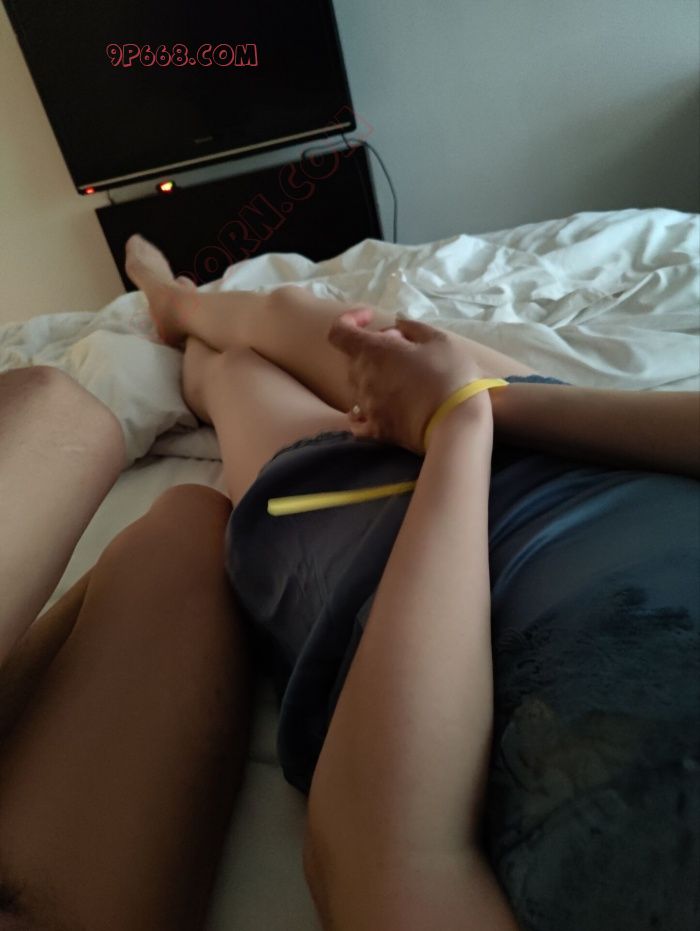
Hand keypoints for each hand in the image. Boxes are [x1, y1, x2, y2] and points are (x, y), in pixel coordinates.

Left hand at [327, 307, 492, 452]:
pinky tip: (383, 406)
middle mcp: (362, 379)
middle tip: (404, 350)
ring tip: (404, 379)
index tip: (371, 318)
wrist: (456, 424)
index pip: (339, 332)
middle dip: (374, 349)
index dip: (350, 320)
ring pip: (359, 386)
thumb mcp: (438, 340)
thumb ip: (412, 328)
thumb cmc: (450, 375)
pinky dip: (366, 409)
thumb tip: (396, 326)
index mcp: (373, 351)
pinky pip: (359, 418)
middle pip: (354, 358)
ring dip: (375, 377)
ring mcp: (366, 407)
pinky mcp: (375, 430)